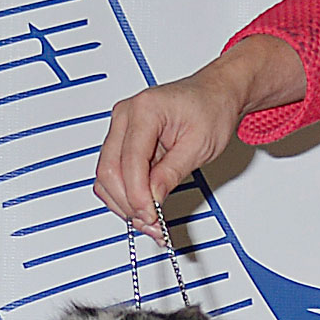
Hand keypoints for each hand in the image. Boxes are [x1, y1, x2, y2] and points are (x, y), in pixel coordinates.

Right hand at [92, 34, 306, 232]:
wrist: (213, 95)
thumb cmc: (210, 109)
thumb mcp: (199, 145)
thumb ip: (171, 172)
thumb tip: (152, 198)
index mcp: (144, 110)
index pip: (129, 161)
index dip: (137, 195)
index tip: (152, 216)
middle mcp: (125, 116)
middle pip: (109, 171)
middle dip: (128, 203)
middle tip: (152, 224)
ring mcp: (120, 128)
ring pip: (106, 177)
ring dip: (124, 203)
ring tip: (150, 221)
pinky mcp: (122, 141)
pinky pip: (113, 174)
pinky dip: (124, 195)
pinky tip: (143, 208)